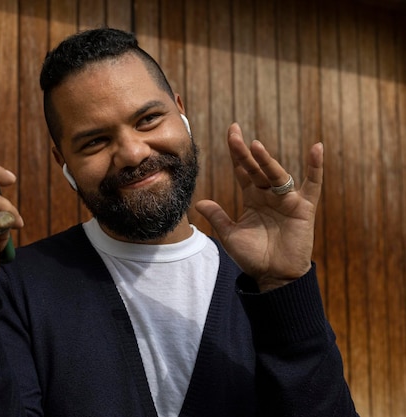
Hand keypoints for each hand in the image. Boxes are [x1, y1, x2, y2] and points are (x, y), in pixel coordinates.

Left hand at [195, 123, 322, 290]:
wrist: (274, 276)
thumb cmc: (253, 257)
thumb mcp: (231, 235)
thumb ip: (217, 217)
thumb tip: (198, 203)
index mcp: (252, 198)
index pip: (243, 170)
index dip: (236, 153)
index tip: (231, 133)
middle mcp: (269, 195)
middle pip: (256, 168)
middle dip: (245, 151)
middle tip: (234, 132)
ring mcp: (286, 200)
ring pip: (276, 174)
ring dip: (266, 160)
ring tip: (254, 146)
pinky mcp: (303, 208)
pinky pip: (312, 185)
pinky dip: (316, 167)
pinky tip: (317, 148)